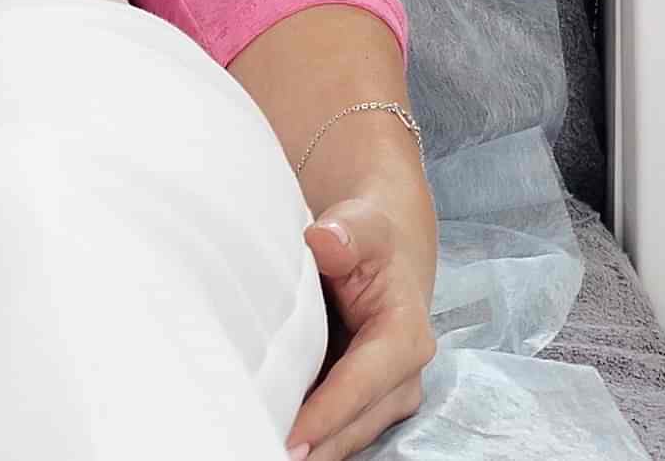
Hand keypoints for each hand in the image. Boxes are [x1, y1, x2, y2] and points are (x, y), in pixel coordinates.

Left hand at [283, 141, 436, 460]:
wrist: (380, 255)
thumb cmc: (367, 242)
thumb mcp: (362, 226)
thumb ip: (348, 233)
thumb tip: (325, 241)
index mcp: (405, 337)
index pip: (360, 385)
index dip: (325, 415)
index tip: (289, 440)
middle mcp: (401, 379)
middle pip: (351, 427)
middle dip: (312, 448)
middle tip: (259, 452)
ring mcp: (383, 401)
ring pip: (343, 441)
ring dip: (308, 452)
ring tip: (259, 451)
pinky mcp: (362, 411)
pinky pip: (332, 436)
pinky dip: (306, 444)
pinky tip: (266, 440)